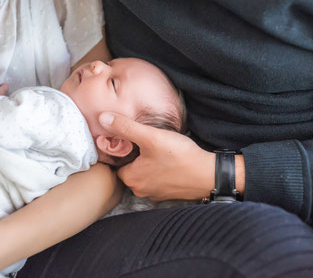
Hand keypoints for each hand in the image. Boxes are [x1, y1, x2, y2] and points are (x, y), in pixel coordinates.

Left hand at [98, 112, 216, 200]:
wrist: (209, 174)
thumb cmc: (180, 156)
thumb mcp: (150, 136)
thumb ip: (125, 127)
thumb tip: (103, 118)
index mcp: (131, 178)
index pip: (115, 162)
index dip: (120, 148)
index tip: (128, 138)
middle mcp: (140, 190)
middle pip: (128, 168)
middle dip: (133, 155)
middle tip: (143, 141)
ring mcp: (155, 193)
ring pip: (143, 173)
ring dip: (146, 162)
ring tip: (155, 148)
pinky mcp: (168, 193)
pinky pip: (156, 178)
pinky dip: (158, 169)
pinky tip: (167, 158)